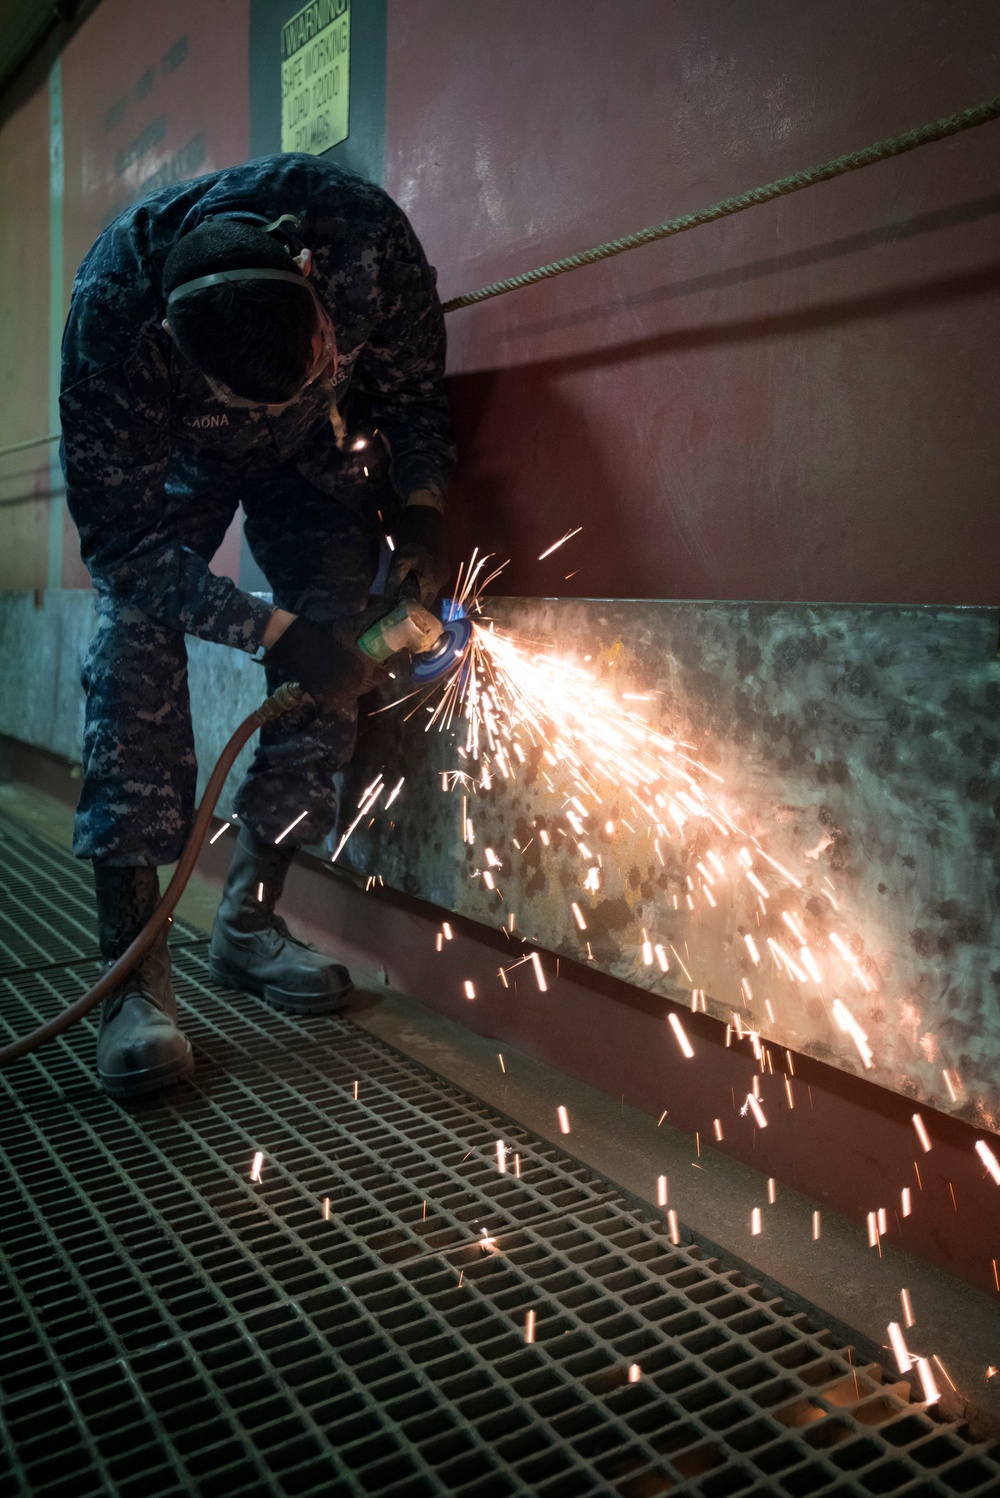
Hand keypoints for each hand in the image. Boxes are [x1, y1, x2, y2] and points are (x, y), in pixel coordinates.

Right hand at [261, 613, 390, 699]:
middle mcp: (353, 685)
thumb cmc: (325, 632)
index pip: (384, 675)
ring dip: (357, 684)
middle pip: (370, 685)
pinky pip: (339, 699)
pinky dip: (341, 692)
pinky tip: (337, 679)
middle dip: (371, 675)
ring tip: (350, 670)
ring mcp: (338, 694)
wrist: (296, 643)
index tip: (379, 660)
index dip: (384, 667)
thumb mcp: (350, 623)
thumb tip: (391, 609)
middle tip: (364, 664)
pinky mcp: (325, 699)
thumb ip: (372, 618)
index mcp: (363, 668)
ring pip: (356, 693)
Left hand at [389, 498, 447, 607]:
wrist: (426, 517)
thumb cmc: (411, 536)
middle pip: (427, 599)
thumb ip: (396, 581)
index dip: (409, 609)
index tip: (396, 610)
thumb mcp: (400, 559)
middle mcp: (441, 580)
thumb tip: (390, 600)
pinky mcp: (442, 567)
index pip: (422, 605)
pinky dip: (422, 583)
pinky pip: (432, 582)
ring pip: (430, 591)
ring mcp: (444, 574)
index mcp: (432, 580)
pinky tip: (412, 579)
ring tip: (403, 592)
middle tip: (397, 602)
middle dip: (414, 602)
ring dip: (418, 592)